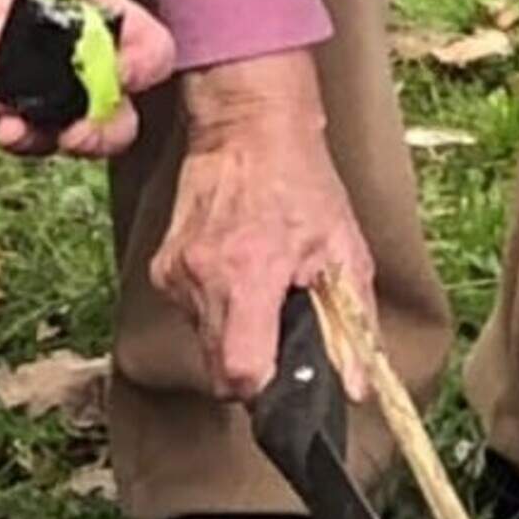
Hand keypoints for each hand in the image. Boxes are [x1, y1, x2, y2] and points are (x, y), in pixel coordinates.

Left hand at [0, 0, 173, 157]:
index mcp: (92, 13)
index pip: (147, 50)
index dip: (143, 69)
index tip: (116, 74)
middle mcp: (64, 57)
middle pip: (112, 115)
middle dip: (101, 135)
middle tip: (73, 135)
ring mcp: (21, 82)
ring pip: (50, 133)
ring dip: (37, 140)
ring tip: (9, 128)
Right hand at [148, 52, 372, 399]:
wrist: (245, 128)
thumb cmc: (299, 183)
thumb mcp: (344, 252)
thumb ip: (354, 327)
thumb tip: (357, 387)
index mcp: (249, 275)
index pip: (241, 375)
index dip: (270, 390)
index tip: (291, 380)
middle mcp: (201, 279)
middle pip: (220, 372)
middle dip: (256, 367)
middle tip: (285, 331)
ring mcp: (174, 275)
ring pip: (206, 346)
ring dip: (238, 335)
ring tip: (264, 290)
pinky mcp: (161, 269)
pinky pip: (193, 316)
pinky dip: (219, 309)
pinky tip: (240, 273)